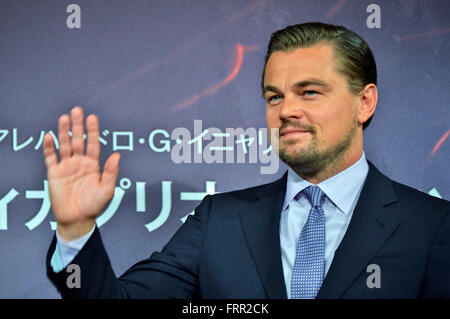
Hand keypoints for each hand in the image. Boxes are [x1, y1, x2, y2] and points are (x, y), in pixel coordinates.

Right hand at [43, 106, 119, 240]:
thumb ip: (111, 172)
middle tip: (77, 110)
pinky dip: (49, 147)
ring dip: (64, 132)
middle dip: (77, 125)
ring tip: (64, 117)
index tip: (92, 117)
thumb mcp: (106, 189)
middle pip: (78, 140)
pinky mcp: (54, 173)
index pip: (93, 143)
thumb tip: (117, 155)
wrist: (77, 219)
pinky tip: (49, 136)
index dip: (92, 131)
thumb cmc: (94, 205)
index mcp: (93, 165)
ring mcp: (66, 167)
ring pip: (65, 145)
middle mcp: (79, 162)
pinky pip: (51, 157)